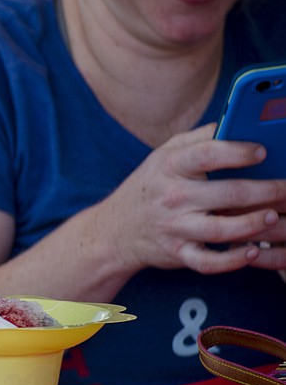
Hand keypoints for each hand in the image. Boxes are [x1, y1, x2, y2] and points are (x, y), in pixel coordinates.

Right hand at [97, 123, 285, 274]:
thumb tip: (235, 122)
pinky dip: (231, 260)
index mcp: (170, 167)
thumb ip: (198, 138)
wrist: (114, 230)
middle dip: (266, 191)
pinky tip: (251, 251)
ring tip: (275, 216)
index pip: (208, 154)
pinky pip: (207, 262)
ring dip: (254, 223)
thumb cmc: (148, 187)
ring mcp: (175, 227)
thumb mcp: (162, 155)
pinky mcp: (178, 253)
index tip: (263, 151)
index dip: (238, 152)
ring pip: (221, 229)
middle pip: (227, 194)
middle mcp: (172, 197)